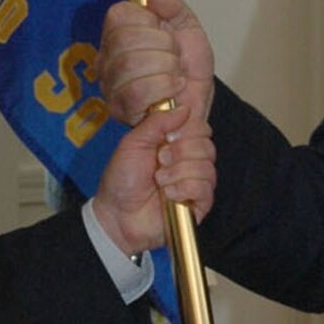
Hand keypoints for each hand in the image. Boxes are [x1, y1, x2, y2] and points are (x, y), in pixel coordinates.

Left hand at [92, 98, 215, 255]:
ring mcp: (195, 182)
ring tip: (159, 181)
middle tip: (160, 160)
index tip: (168, 137)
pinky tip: (168, 195)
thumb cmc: (122, 181)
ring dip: (177, 173)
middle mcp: (188, 161)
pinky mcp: (199, 204)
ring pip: (206, 167)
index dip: (187, 130)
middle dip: (180, 152)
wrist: (116, 214)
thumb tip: (184, 109)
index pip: (200, 128)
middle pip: (206, 145)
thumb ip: (157, 122)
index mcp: (175, 143)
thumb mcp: (133, 143)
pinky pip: (204, 188)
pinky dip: (183, 189)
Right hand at [97, 0, 215, 127]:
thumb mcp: (188, 27)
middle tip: (173, 57)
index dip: (149, 22)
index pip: (119, 15)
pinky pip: (137, 92)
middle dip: (163, 47)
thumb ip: (174, 6)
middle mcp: (108, 58)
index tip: (164, 33)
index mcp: (119, 34)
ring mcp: (110, 84)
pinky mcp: (120, 108)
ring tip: (174, 75)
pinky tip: (172, 89)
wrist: (198, 101)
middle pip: (126, 39)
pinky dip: (164, 88)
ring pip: (131, 64)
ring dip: (166, 69)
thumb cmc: (188, 69)